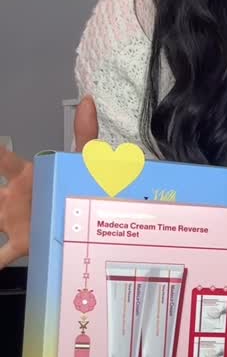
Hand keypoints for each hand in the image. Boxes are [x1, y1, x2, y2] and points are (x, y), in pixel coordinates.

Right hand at [0, 96, 98, 269]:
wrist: (81, 217)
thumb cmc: (73, 185)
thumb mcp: (82, 162)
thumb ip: (84, 133)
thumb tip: (88, 102)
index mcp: (26, 177)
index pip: (5, 162)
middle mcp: (15, 197)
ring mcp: (14, 220)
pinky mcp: (21, 242)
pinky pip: (2, 254)